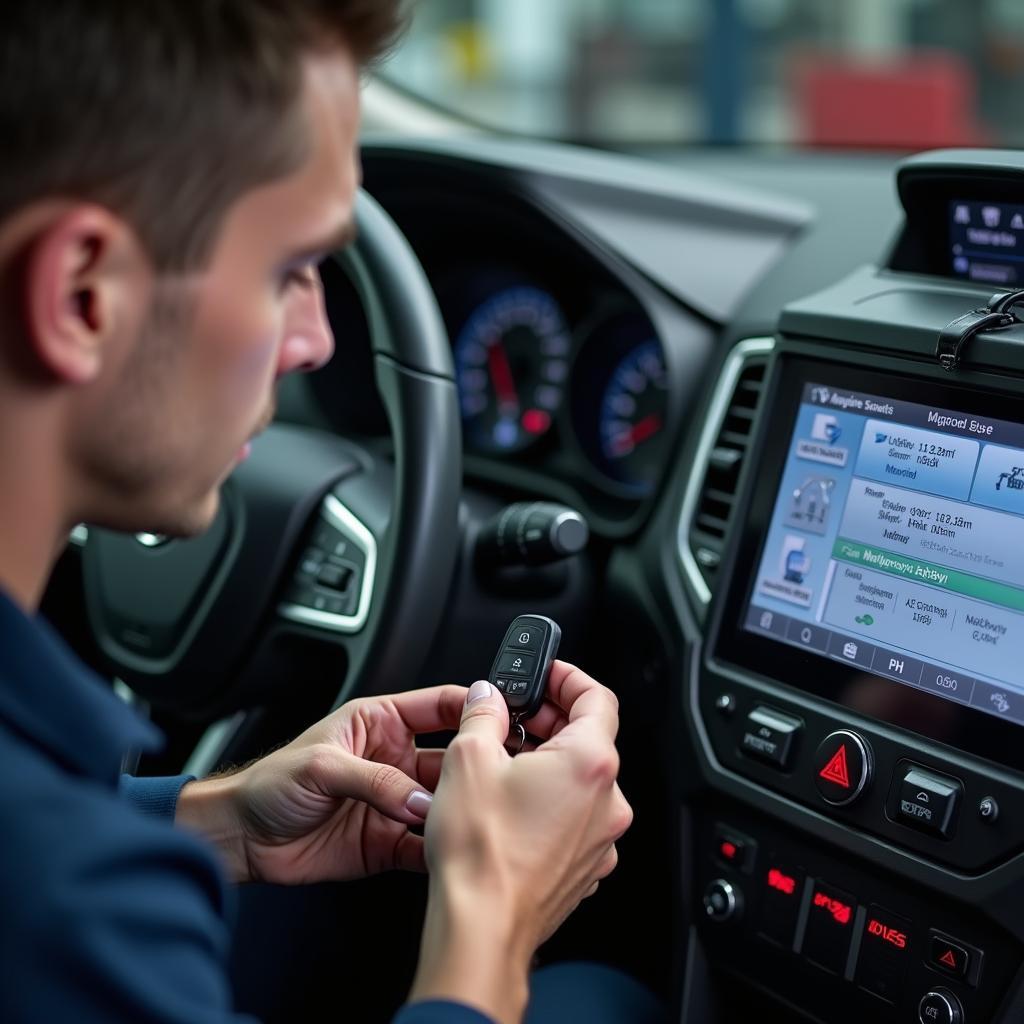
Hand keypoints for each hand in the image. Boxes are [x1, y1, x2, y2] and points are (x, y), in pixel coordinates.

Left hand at [176, 686, 472, 884]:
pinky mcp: (388, 842)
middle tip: (498, 775)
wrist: (241, 840)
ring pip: (444, 802)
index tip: (500, 717)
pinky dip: (441, 850)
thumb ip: (375, 779)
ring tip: (478, 815)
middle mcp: (395, 759)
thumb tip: (419, 798)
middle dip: (476, 764)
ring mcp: (394, 801)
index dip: (471, 708)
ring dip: (460, 809)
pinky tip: (452, 850)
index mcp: (381, 722)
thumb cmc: (270, 784)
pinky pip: (426, 845)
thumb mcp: (322, 766)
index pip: (439, 706)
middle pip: (451, 757)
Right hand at [409, 661, 631, 1023]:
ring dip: (548, 761)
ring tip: (503, 763)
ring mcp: (601, 838)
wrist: (481, 928)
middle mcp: (608, 800)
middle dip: (550, 719)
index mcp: (589, 762)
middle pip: (590, 738)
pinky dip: (551, 801)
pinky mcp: (585, 866)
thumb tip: (488, 696)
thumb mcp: (469, 758)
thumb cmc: (480, 853)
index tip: (546, 673)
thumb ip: (484, 713)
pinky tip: (512, 805)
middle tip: (512, 718)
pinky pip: (575, 817)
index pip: (598, 696)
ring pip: (581, 780)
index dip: (569, 676)